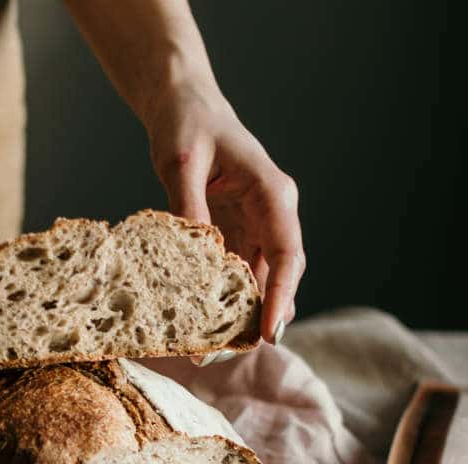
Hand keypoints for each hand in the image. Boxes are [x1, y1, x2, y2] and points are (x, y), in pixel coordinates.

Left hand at [146, 82, 304, 345]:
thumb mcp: (180, 161)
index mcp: (272, 192)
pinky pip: (238, 274)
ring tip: (214, 348)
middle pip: (279, 275)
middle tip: (230, 352)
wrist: (184, 106)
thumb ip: (188, 206)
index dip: (282, 296)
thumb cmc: (187, 124)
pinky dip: (225, 299)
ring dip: (243, 314)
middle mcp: (272, 213)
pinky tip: (207, 322)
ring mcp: (256, 225)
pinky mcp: (236, 233)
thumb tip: (195, 256)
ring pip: (260, 280)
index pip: (287, 252)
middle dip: (262, 316)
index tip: (270, 332)